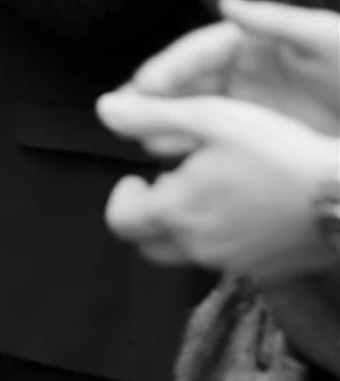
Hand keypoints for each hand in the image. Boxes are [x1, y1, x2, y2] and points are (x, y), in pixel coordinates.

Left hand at [98, 91, 339, 279]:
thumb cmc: (275, 151)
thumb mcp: (209, 118)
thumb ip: (150, 116)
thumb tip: (103, 109)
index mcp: (176, 212)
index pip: (120, 222)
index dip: (122, 198)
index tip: (138, 176)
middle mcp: (198, 247)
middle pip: (147, 244)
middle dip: (148, 215)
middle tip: (169, 184)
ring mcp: (233, 263)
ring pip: (186, 253)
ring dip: (182, 225)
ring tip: (208, 190)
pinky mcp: (265, 270)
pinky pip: (225, 259)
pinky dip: (219, 236)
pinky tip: (244, 207)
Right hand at [124, 0, 339, 135]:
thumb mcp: (332, 41)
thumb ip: (279, 22)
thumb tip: (226, 4)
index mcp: (263, 45)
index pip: (204, 49)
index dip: (171, 65)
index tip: (145, 84)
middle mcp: (253, 74)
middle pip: (191, 81)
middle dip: (156, 96)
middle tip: (124, 115)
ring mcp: (257, 108)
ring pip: (199, 112)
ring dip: (168, 122)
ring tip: (142, 140)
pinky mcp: (265, 139)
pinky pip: (219, 141)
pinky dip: (194, 148)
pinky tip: (177, 162)